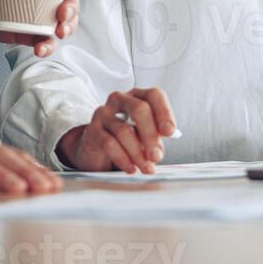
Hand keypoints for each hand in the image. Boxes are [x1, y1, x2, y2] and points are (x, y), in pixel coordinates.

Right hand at [56, 87, 177, 173]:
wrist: (99, 146)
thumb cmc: (128, 136)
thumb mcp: (146, 134)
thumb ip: (156, 138)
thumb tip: (158, 151)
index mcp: (138, 96)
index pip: (154, 95)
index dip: (164, 113)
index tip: (170, 132)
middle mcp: (120, 100)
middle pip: (139, 109)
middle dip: (151, 135)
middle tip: (156, 156)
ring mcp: (104, 113)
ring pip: (124, 130)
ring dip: (138, 153)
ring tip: (146, 167)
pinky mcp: (92, 130)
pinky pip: (109, 144)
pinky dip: (123, 158)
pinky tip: (131, 168)